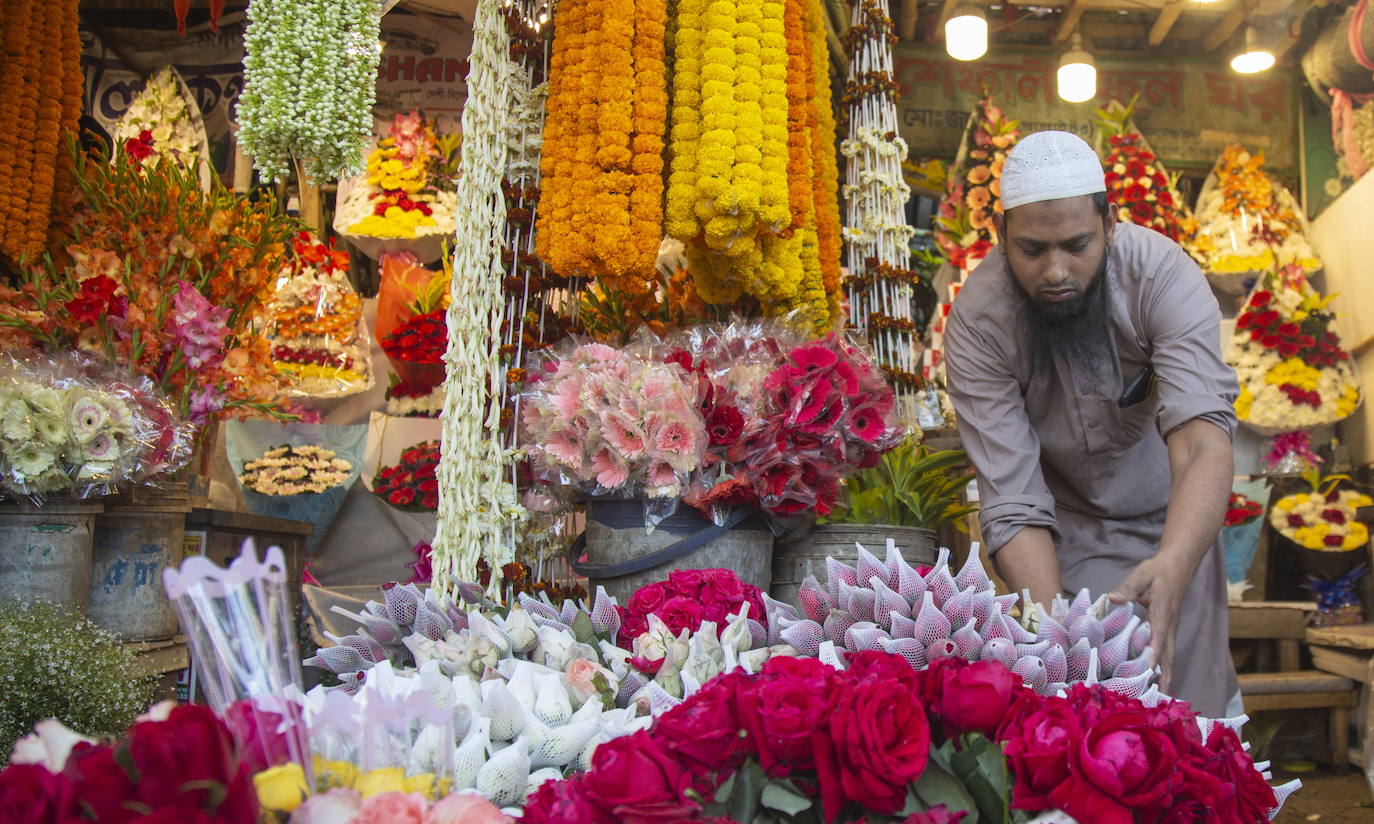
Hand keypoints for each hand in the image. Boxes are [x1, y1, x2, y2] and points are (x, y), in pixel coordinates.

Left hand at [1108, 555, 1189, 692]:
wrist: (1176, 569)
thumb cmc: (1156, 572)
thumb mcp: (1141, 575)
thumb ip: (1127, 587)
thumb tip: (1112, 599)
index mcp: (1162, 615)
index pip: (1159, 639)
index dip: (1154, 656)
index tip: (1149, 673)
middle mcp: (1169, 628)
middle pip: (1168, 657)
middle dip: (1164, 678)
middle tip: (1159, 699)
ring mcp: (1170, 632)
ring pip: (1170, 659)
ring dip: (1166, 678)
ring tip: (1160, 700)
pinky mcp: (1168, 633)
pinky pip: (1167, 654)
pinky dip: (1164, 670)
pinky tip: (1157, 683)